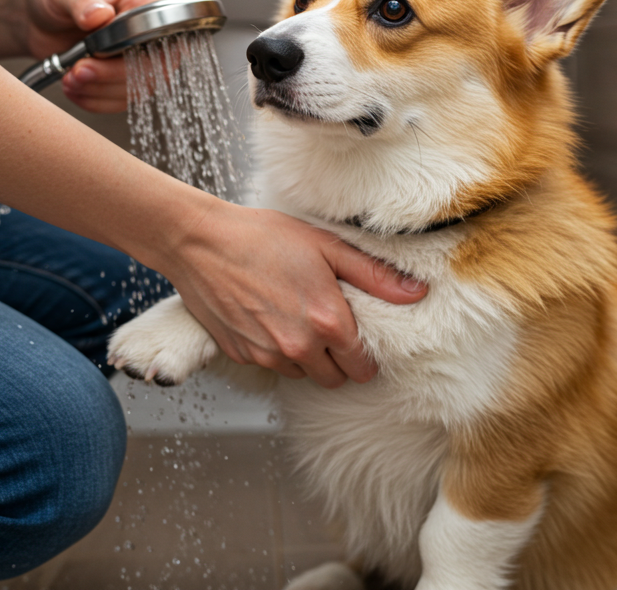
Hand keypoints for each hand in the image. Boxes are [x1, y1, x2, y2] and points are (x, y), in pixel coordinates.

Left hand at [23, 0, 161, 112]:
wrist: (34, 19)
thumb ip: (82, 2)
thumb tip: (101, 15)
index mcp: (142, 2)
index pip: (159, 36)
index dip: (133, 53)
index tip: (96, 53)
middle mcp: (146, 32)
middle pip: (151, 69)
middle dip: (111, 77)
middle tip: (78, 72)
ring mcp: (136, 59)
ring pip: (135, 90)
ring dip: (99, 91)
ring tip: (69, 79)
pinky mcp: (121, 79)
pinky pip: (118, 101)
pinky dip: (93, 101)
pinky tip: (72, 88)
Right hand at [156, 200, 426, 388]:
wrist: (200, 241)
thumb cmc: (263, 236)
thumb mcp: (326, 246)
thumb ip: (374, 275)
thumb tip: (417, 293)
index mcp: (328, 322)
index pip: (362, 368)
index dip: (364, 355)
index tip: (356, 337)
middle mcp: (299, 348)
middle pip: (334, 379)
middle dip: (337, 360)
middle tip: (328, 327)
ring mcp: (267, 355)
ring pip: (302, 374)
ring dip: (305, 357)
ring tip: (295, 316)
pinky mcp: (241, 354)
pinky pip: (271, 364)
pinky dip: (274, 349)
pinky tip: (268, 317)